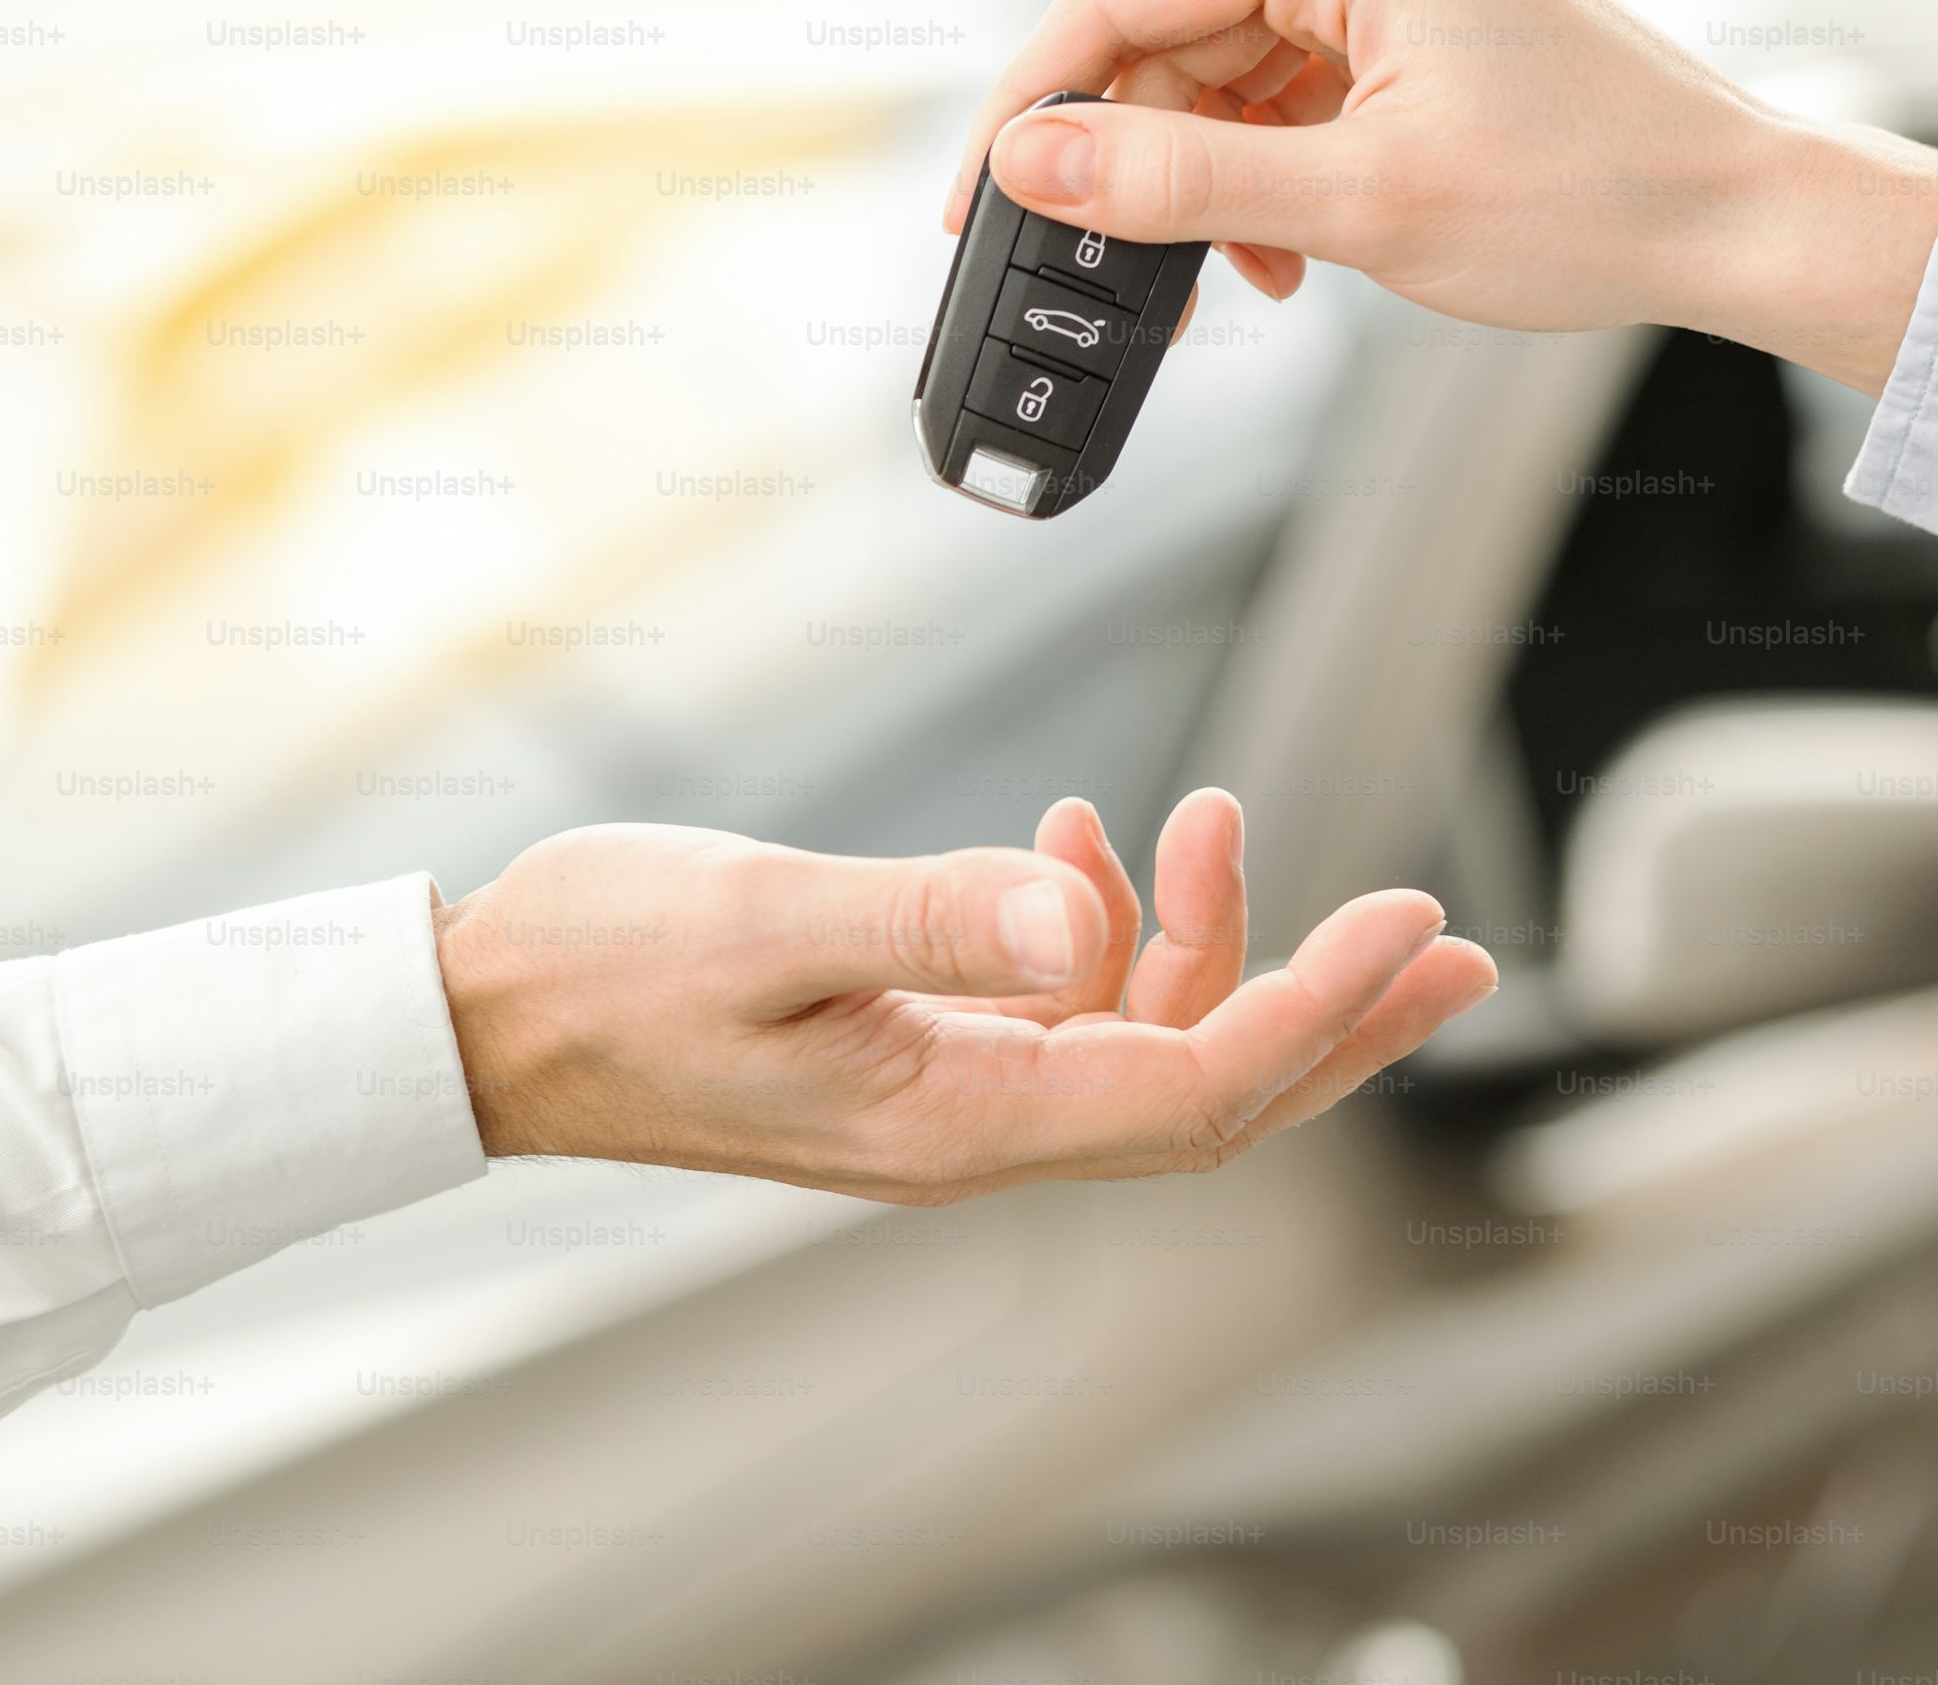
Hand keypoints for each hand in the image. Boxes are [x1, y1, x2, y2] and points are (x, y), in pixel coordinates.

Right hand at [433, 790, 1494, 1201]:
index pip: (1196, 1089)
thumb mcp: (763, 923)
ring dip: (1211, 937)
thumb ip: (930, 914)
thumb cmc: (601, 970)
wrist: (486, 1017)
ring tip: (1217, 812)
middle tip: (1450, 944)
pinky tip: (1076, 836)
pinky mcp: (921, 1048)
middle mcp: (977, 1126)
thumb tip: (1084, 903)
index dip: (1321, 1012)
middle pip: (1211, 1089)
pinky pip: (1061, 1006)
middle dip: (1338, 1015)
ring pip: (1144, 1038)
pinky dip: (1102, 924)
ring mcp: (951, 1092)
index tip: (1413, 924)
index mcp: (959, 1119)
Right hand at [944, 0, 1937, 394]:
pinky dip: (1273, 165)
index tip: (981, 201)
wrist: (1738, 221)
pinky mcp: (1423, 16)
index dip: (1031, 106)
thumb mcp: (1355, 205)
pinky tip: (1284, 245)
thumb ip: (1176, 182)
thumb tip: (1036, 166)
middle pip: (1169, 29)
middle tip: (1104, 267)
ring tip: (1234, 273)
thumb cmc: (1594, 197)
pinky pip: (1297, 82)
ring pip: (1230, 66)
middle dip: (1133, 155)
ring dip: (1209, 176)